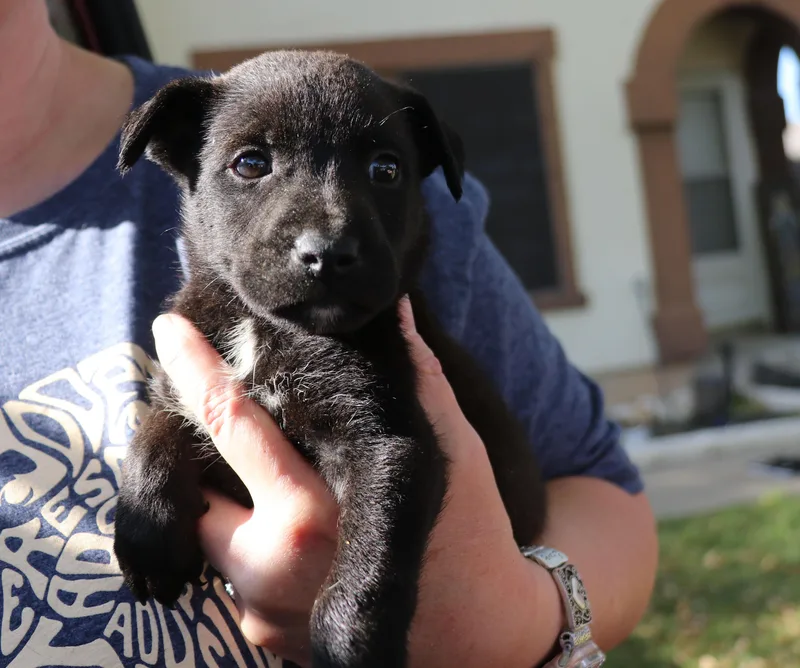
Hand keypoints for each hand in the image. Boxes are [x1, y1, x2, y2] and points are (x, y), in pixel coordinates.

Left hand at [151, 299, 560, 666]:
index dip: (194, 368)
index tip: (171, 327)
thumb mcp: (450, 447)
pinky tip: (298, 534)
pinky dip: (250, 543)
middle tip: (223, 419)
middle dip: (199, 449)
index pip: (230, 422)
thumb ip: (415, 376)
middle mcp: (270, 568)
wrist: (480, 640)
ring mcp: (260, 610)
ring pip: (211, 534)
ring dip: (228, 500)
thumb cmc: (469, 535)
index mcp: (310, 512)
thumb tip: (393, 309)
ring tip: (276, 481)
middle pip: (195, 486)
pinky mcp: (263, 636)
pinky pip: (234, 575)